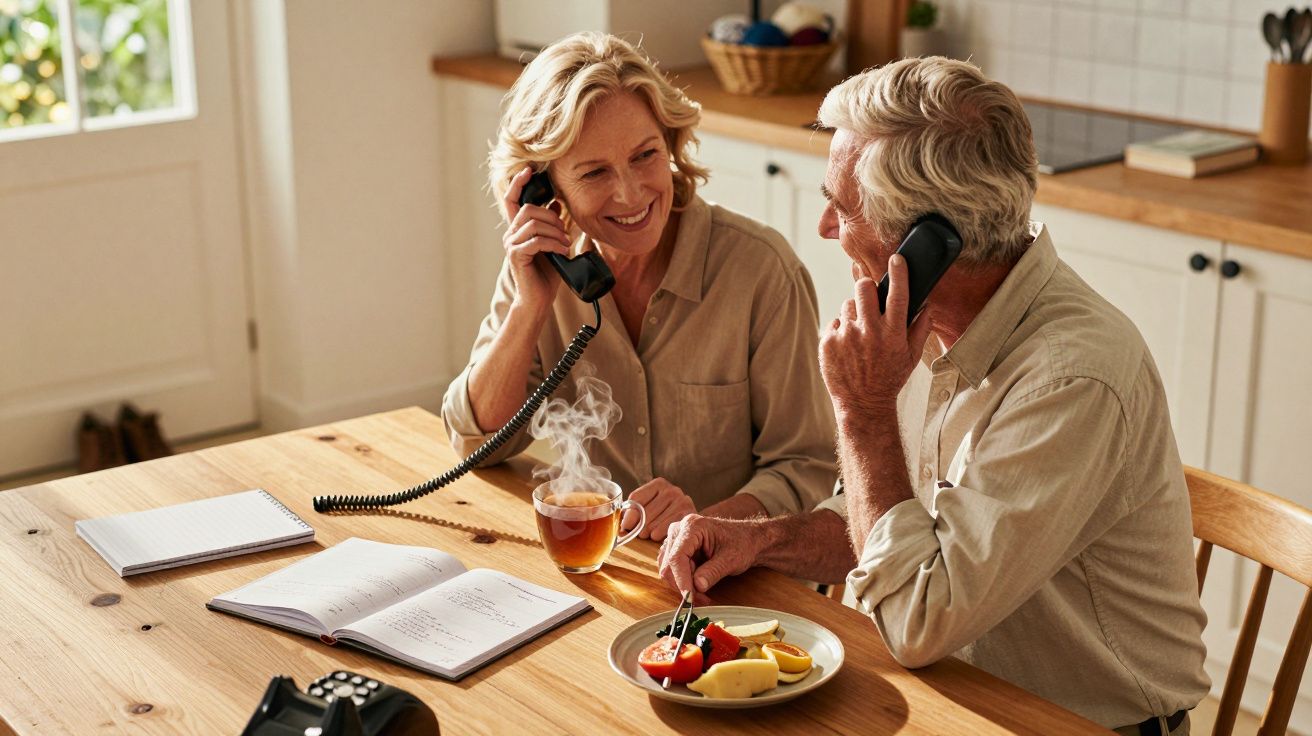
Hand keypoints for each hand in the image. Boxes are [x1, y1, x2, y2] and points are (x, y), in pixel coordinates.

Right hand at [501, 166, 571, 312]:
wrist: (539, 299)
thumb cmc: (547, 273)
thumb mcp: (554, 244)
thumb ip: (553, 225)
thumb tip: (557, 204)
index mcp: (518, 229)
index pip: (512, 199)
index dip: (518, 183)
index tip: (529, 170)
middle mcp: (511, 234)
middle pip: (529, 209)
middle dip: (552, 218)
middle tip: (565, 233)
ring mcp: (511, 245)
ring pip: (534, 224)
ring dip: (555, 232)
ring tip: (565, 245)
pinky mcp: (516, 256)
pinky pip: (536, 241)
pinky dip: (553, 244)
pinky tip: (562, 252)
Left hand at [622, 478, 695, 541]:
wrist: (696, 524)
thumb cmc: (666, 516)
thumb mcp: (650, 508)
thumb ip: (634, 512)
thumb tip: (620, 527)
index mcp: (659, 484)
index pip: (635, 499)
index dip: (628, 516)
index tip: (625, 526)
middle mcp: (672, 490)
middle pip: (643, 514)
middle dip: (638, 527)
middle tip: (640, 533)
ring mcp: (682, 502)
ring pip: (651, 525)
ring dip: (647, 533)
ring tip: (651, 534)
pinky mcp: (688, 517)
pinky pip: (663, 531)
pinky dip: (658, 537)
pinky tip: (660, 536)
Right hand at [656, 515, 761, 602]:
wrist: (747, 539)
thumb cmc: (742, 543)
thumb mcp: (731, 559)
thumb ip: (713, 572)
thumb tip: (698, 586)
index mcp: (693, 526)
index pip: (677, 556)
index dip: (681, 579)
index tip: (689, 597)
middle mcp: (680, 529)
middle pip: (670, 564)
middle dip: (683, 585)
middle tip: (701, 599)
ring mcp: (676, 538)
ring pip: (668, 568)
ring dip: (683, 584)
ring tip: (703, 593)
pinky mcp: (677, 547)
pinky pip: (672, 568)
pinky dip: (683, 581)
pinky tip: (698, 584)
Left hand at [819, 254, 931, 423]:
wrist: (862, 404)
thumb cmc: (889, 379)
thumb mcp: (911, 357)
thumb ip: (920, 329)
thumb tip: (927, 306)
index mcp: (893, 333)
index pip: (898, 294)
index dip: (898, 273)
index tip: (896, 258)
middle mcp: (869, 332)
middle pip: (864, 287)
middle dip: (867, 287)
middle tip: (869, 297)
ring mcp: (846, 336)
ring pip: (848, 305)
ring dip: (854, 313)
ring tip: (859, 334)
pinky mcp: (828, 342)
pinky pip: (834, 323)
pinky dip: (841, 330)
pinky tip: (847, 346)